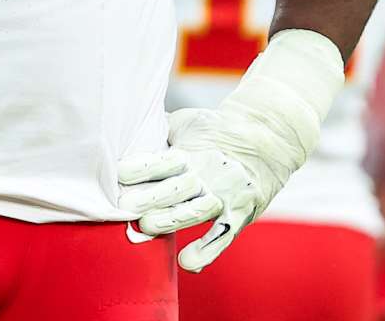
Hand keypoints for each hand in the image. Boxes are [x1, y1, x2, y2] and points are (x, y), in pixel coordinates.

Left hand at [117, 108, 287, 270]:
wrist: (266, 138)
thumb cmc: (216, 131)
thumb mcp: (187, 123)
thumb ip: (158, 129)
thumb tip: (122, 123)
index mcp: (191, 152)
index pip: (162, 160)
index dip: (141, 167)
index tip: (119, 173)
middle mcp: (208, 174)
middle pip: (176, 187)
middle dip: (150, 196)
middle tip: (125, 205)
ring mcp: (225, 195)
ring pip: (196, 211)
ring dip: (171, 220)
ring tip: (146, 227)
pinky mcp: (240, 214)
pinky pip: (223, 235)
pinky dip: (207, 251)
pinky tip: (187, 262)